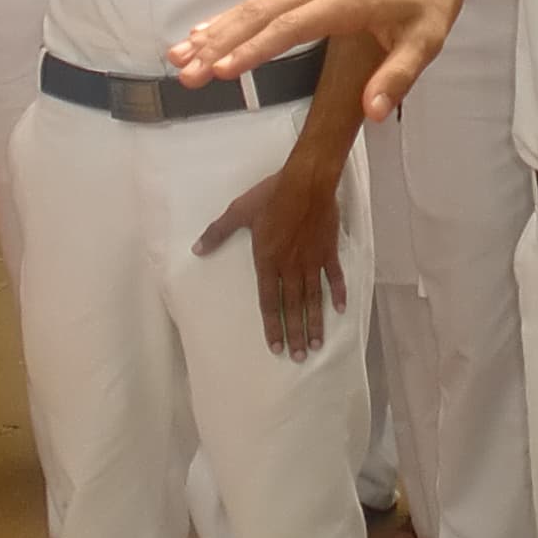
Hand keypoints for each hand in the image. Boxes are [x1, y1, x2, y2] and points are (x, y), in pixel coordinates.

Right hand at [170, 0, 468, 122]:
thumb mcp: (427, 38)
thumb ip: (398, 76)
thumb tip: (372, 114)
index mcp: (346, 0)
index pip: (290, 27)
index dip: (254, 49)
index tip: (222, 70)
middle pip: (260, 14)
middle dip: (218, 44)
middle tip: (184, 72)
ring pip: (255, 3)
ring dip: (216, 29)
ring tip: (179, 54)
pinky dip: (231, 15)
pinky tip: (205, 31)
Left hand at [195, 156, 348, 358]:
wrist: (306, 181)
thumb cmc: (270, 195)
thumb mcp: (238, 212)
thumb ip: (218, 232)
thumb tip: (197, 249)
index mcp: (268, 261)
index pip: (268, 301)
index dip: (272, 325)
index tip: (275, 346)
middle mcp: (291, 267)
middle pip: (292, 306)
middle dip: (295, 333)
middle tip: (298, 356)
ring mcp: (312, 260)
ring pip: (313, 298)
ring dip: (314, 322)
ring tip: (316, 344)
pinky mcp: (328, 251)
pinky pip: (334, 277)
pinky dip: (337, 294)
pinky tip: (340, 310)